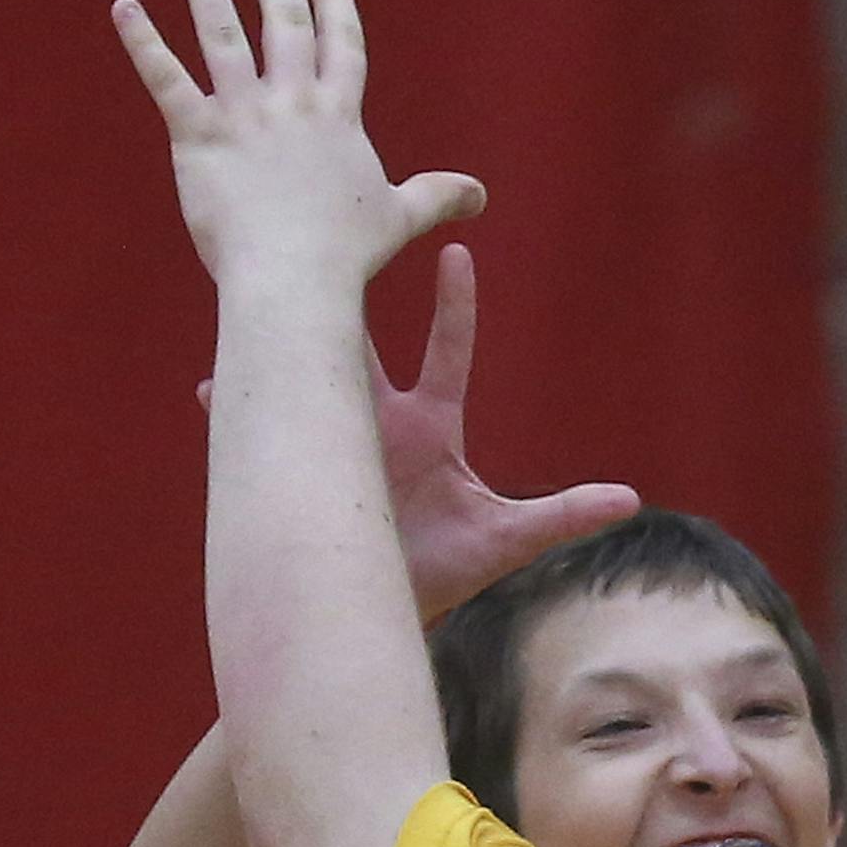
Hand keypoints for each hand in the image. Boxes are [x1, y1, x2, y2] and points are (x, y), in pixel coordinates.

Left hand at [114, 0, 484, 289]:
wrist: (296, 279)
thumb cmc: (348, 254)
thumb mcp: (400, 219)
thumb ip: (437, 196)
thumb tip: (480, 195)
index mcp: (338, 118)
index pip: (339, 43)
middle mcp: (292, 104)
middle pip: (283, 20)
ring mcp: (244, 116)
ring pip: (221, 33)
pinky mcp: (199, 137)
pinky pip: (166, 80)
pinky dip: (143, 42)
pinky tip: (126, 7)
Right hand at [199, 244, 638, 621]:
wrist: (389, 609)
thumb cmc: (450, 572)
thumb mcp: (510, 540)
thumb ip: (565, 514)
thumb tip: (630, 498)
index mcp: (432, 424)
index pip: (448, 351)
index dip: (454, 304)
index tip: (457, 250)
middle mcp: (381, 420)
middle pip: (367, 343)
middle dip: (352, 295)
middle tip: (339, 237)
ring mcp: (337, 440)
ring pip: (310, 376)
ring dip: (288, 342)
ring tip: (263, 297)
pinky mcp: (303, 472)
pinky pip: (264, 436)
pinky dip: (239, 412)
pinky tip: (216, 390)